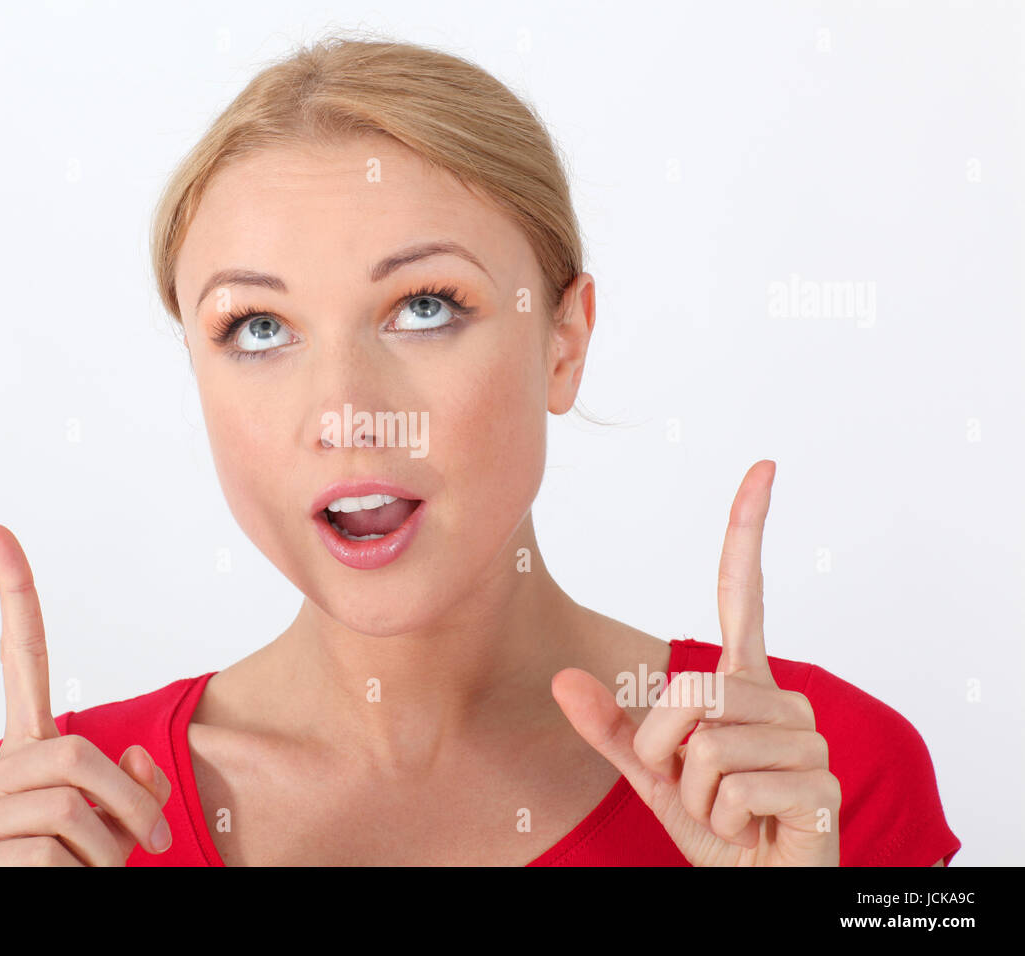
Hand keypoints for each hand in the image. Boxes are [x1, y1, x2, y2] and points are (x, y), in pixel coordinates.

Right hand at [0, 524, 173, 865]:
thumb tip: (136, 764)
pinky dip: (87, 880)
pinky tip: (65, 890)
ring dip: (108, 854)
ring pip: (70, 812)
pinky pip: (56, 857)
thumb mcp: (120, 825)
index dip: (16, 597)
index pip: (22, 662)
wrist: (25, 920)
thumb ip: (135, 787)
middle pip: (75, 756)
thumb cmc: (78, 871)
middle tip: (148, 845)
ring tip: (92, 875)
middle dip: (129, 805)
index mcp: (27, 750)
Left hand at [552, 461, 840, 865]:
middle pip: (693, 691)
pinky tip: (749, 827)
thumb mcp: (649, 774)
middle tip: (689, 784)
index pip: (741, 596)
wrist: (760, 881)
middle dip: (664, 747)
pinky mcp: (818, 783)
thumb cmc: (715, 822)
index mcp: (742, 683)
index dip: (746, 533)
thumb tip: (563, 679)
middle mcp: (780, 696)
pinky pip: (733, 786)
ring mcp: (805, 738)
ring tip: (726, 809)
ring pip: (707, 744)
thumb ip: (610, 728)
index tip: (763, 468)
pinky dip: (719, 818)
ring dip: (693, 792)